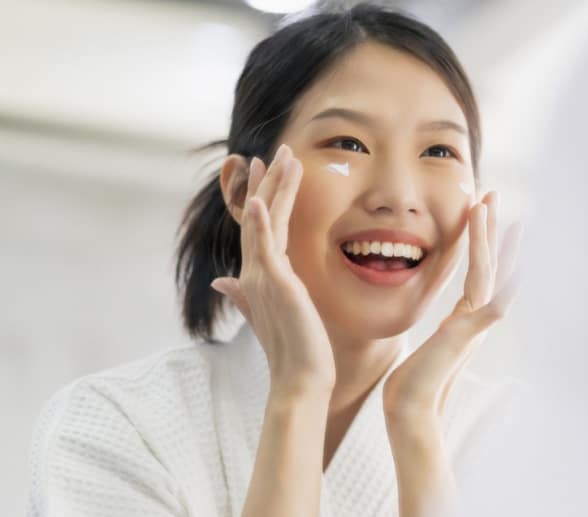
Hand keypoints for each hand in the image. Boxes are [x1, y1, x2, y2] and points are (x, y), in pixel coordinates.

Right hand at [210, 144, 335, 396]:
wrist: (299, 380)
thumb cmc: (292, 352)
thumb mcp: (269, 316)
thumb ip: (244, 296)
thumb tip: (220, 281)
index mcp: (259, 279)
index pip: (260, 230)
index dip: (261, 199)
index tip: (263, 173)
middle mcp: (256, 274)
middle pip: (260, 219)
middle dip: (266, 184)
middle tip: (272, 153)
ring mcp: (263, 279)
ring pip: (265, 225)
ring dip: (271, 190)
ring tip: (279, 158)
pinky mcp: (275, 286)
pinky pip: (265, 249)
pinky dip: (259, 224)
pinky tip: (257, 201)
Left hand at [382, 190, 522, 421]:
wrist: (412, 411)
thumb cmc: (413, 385)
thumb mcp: (429, 347)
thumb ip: (441, 333)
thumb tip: (441, 327)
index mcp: (467, 319)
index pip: (479, 270)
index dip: (482, 240)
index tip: (481, 211)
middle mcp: (477, 319)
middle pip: (490, 264)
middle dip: (492, 228)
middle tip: (492, 194)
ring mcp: (476, 326)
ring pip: (488, 273)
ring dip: (489, 238)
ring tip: (487, 206)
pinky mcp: (469, 335)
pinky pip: (493, 304)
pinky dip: (507, 285)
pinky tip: (519, 267)